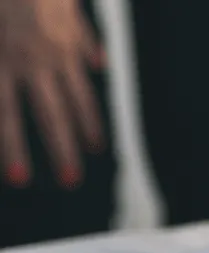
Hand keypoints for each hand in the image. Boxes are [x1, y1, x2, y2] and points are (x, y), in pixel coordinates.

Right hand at [0, 0, 104, 188]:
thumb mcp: (71, 9)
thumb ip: (85, 40)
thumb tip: (101, 65)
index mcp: (64, 53)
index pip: (83, 98)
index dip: (90, 125)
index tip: (96, 149)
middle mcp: (39, 63)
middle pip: (54, 115)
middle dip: (63, 149)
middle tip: (71, 180)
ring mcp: (9, 63)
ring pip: (13, 113)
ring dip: (18, 149)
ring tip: (22, 179)